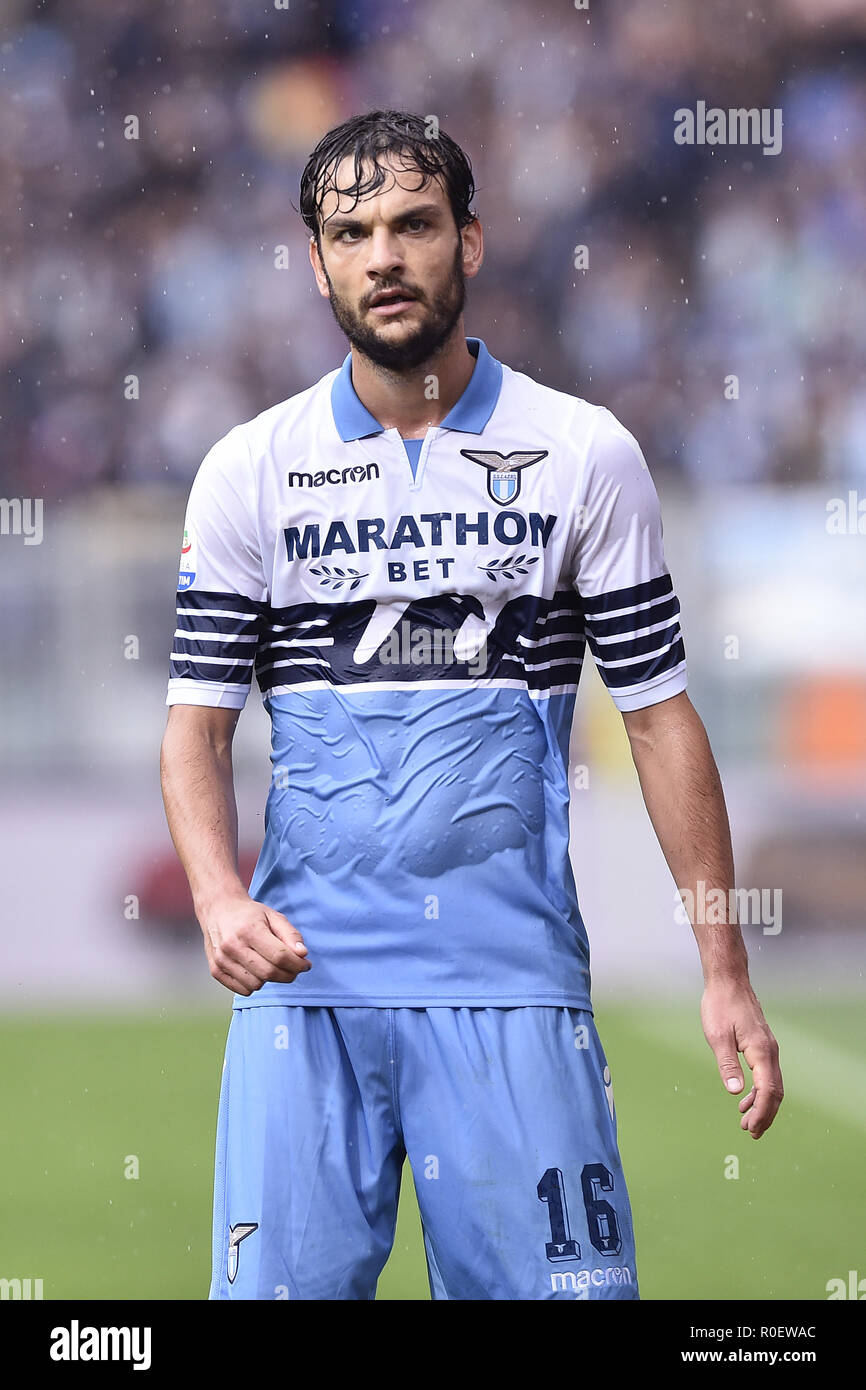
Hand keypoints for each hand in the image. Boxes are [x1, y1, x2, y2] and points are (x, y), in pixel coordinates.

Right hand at [198, 890, 311, 995]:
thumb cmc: (250, 914)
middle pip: (269, 973)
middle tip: (294, 968)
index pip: (279, 956)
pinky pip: (243, 989)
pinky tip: (256, 969)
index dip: (297, 964)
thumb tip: (303, 955)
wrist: (218, 910)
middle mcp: (232, 946)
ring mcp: (221, 960)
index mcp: (249, 930)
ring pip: (256, 985)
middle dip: (288, 975)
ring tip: (271, 965)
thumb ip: (291, 935)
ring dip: (270, 979)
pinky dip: (254, 984)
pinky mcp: (216, 971)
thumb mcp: (274, 916)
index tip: (306, 964)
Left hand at [700, 981, 782, 1137]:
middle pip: (775, 1091)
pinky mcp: (761, 1045)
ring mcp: (768, 1048)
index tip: (751, 1128)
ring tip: (746, 1122)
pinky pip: (766, 1074)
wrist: (728, 982)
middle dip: (765, 1114)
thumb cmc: (720, 1005)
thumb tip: (735, 1092)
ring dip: (762, 1105)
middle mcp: (770, 1051)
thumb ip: (727, 1064)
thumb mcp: (717, 1036)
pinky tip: (745, 1098)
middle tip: (751, 1133)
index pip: (768, 1090)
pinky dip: (759, 1090)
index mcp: (761, 1051)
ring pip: (772, 1084)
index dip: (761, 1112)